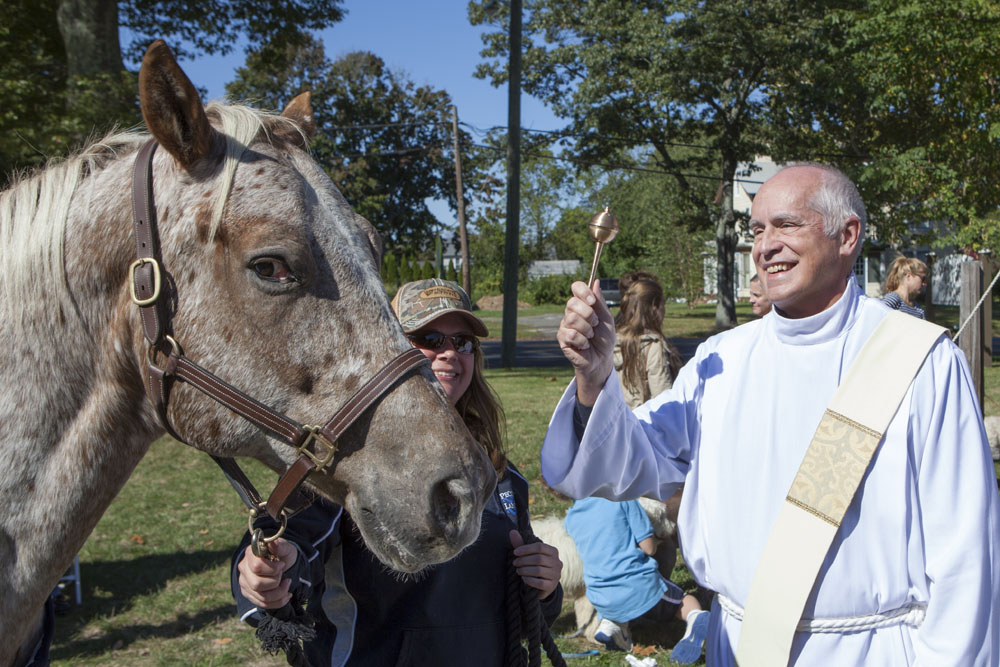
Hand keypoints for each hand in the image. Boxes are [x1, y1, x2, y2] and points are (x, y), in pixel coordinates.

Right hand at [237, 537, 297, 608]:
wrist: (282, 563)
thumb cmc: (282, 554)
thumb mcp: (286, 547)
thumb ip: (280, 545)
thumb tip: (272, 543)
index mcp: (250, 554)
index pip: (257, 567)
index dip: (273, 568)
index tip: (282, 564)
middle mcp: (244, 569)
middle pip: (257, 584)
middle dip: (275, 581)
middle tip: (282, 573)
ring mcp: (245, 583)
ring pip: (261, 597)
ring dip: (279, 592)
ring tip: (287, 583)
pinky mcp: (249, 594)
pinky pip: (263, 604)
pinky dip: (278, 601)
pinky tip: (286, 594)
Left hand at [510, 530, 561, 599]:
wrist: (542, 585)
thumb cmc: (534, 565)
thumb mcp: (528, 554)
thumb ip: (520, 543)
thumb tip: (512, 531)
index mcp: (553, 551)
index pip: (540, 547)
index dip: (526, 549)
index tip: (515, 552)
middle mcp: (558, 562)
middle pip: (539, 559)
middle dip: (524, 560)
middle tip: (514, 563)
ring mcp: (556, 574)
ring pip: (538, 571)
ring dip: (525, 570)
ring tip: (518, 571)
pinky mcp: (552, 586)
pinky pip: (540, 582)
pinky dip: (529, 580)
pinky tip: (523, 579)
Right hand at [557, 280, 614, 404]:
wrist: (602, 358)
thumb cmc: (604, 338)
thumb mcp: (606, 319)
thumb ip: (600, 302)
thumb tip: (595, 282)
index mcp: (583, 304)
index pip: (576, 287)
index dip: (582, 291)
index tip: (592, 301)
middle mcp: (571, 312)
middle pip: (572, 303)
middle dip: (588, 314)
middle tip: (595, 324)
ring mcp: (565, 325)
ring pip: (572, 319)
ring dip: (587, 329)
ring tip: (591, 336)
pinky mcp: (562, 338)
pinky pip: (571, 334)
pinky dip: (583, 341)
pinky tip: (585, 345)